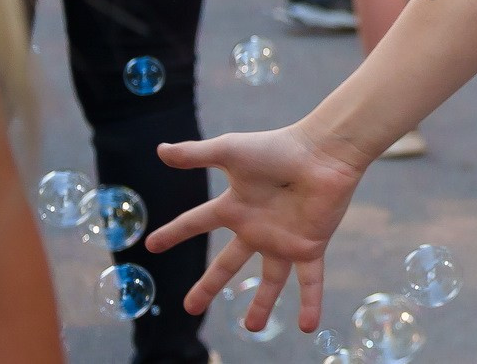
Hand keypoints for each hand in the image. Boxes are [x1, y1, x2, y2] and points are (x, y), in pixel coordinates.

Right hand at [145, 125, 365, 333]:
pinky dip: (310, 303)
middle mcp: (257, 228)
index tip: (152, 245)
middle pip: (228, 264)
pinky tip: (308, 327)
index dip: (174, 233)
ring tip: (252, 328)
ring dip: (261, 304)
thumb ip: (195, 154)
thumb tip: (160, 150)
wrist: (324, 152)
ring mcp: (283, 240)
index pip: (196, 223)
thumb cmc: (278, 148)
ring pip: (271, 280)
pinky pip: (309, 282)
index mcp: (235, 207)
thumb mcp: (230, 151)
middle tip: (190, 308)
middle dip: (209, 286)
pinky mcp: (309, 247)